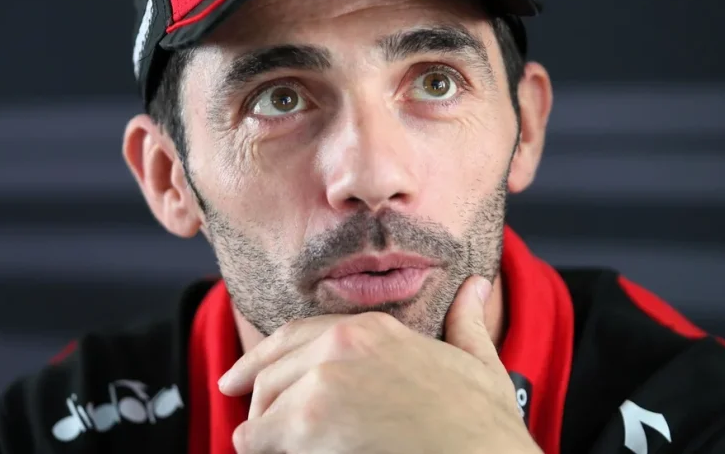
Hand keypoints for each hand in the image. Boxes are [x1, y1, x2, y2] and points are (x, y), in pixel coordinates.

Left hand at [217, 276, 541, 453]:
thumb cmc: (485, 423)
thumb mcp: (478, 361)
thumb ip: (466, 322)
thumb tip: (474, 287)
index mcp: (372, 329)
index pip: (293, 336)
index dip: (260, 359)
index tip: (238, 380)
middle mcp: (339, 345)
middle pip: (271, 373)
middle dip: (258, 402)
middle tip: (252, 429)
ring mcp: (322, 381)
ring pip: (263, 407)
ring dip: (262, 431)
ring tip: (269, 448)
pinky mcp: (309, 422)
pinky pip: (260, 437)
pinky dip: (262, 449)